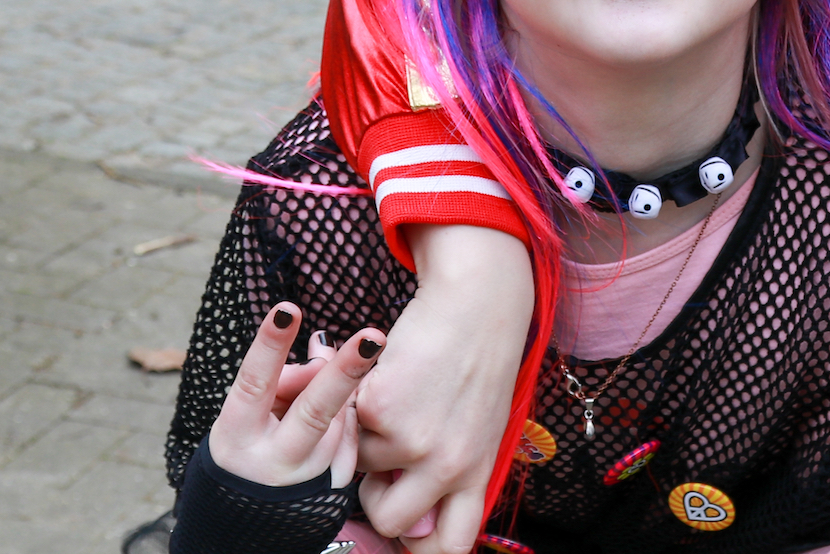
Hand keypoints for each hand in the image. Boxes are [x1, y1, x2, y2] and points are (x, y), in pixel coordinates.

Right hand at [209, 303, 380, 488]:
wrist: (247, 521)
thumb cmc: (250, 444)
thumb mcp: (250, 414)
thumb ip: (284, 380)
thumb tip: (326, 351)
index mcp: (237, 438)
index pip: (254, 383)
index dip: (270, 345)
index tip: (288, 308)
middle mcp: (271, 463)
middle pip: (314, 411)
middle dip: (344, 372)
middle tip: (373, 337)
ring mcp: (306, 482)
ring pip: (338, 417)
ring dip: (336, 392)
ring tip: (319, 389)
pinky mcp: (333, 491)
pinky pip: (352, 436)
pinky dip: (346, 418)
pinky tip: (332, 418)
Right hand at [355, 225, 534, 553]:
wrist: (477, 301)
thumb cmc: (477, 362)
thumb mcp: (481, 426)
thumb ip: (453, 474)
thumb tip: (411, 533)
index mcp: (476, 472)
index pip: (450, 545)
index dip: (420, 551)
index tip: (406, 538)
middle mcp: (448, 465)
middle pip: (393, 522)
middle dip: (377, 498)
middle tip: (384, 462)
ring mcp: (414, 438)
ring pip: (360, 467)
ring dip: (365, 440)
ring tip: (394, 400)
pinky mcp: (381, 408)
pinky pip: (348, 424)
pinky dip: (355, 404)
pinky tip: (386, 377)